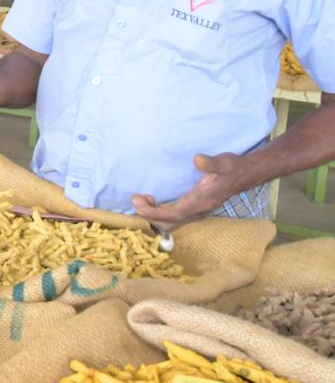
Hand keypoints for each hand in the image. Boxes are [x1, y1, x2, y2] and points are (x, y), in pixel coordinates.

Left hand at [132, 153, 247, 229]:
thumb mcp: (223, 162)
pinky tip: (153, 200)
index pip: (173, 215)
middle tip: (137, 198)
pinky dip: (159, 214)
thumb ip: (210, 163)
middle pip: (168, 224)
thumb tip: (197, 159)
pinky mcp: (195, 210)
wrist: (245, 174)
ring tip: (142, 198)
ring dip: (153, 215)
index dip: (154, 213)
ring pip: (170, 223)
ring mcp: (197, 213)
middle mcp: (198, 212)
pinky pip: (173, 218)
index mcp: (201, 203)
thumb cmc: (232, 167)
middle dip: (149, 216)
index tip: (139, 204)